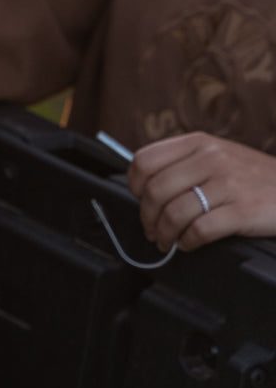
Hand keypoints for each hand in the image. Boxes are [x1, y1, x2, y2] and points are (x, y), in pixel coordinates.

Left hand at [126, 132, 275, 251]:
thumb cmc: (252, 176)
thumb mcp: (218, 154)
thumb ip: (184, 162)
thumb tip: (145, 185)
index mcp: (198, 142)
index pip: (145, 160)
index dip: (134, 184)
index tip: (137, 198)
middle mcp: (210, 158)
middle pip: (155, 190)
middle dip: (147, 216)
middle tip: (151, 229)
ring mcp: (228, 184)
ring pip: (174, 212)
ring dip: (164, 234)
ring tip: (165, 241)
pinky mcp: (244, 210)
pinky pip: (200, 230)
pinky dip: (187, 242)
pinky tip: (188, 244)